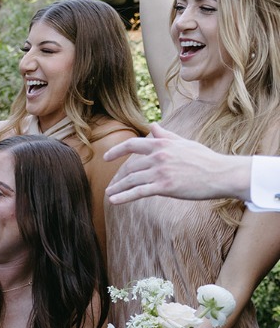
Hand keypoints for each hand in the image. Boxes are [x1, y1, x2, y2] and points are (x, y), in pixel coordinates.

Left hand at [104, 124, 250, 203]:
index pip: (132, 145)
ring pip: (131, 181)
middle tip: (110, 186)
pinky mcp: (164, 187)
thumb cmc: (205, 159)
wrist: (221, 174)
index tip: (105, 157)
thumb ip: (166, 136)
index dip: (116, 151)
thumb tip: (153, 126)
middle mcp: (158, 157)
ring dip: (118, 189)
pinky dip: (124, 197)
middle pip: (130, 168)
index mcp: (162, 145)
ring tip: (109, 195)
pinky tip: (113, 201)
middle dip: (118, 178)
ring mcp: (160, 172)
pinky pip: (138, 192)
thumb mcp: (184, 143)